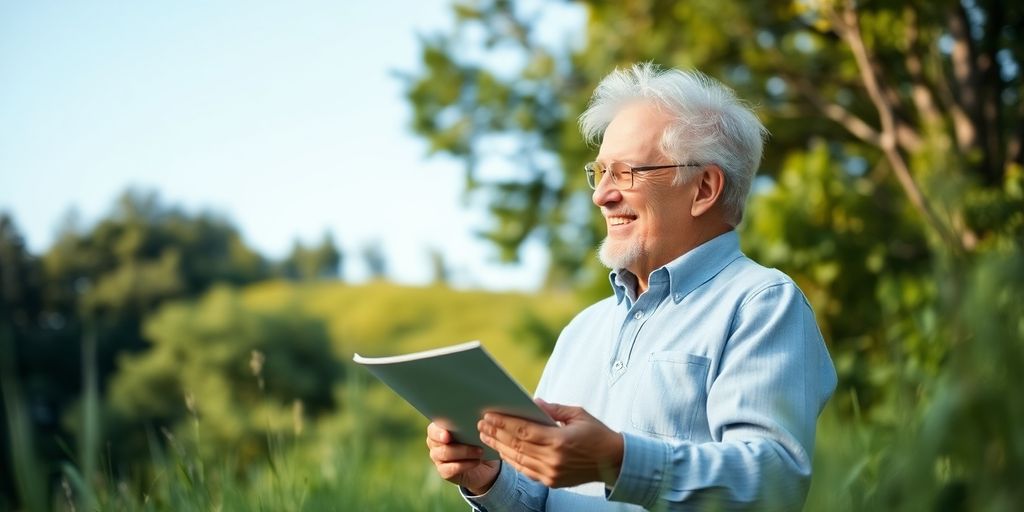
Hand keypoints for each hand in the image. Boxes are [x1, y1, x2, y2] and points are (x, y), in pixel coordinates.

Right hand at [426, 422, 499, 494]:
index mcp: (438, 429)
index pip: (433, 429)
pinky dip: (465, 465)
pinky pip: (450, 469)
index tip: (448, 436)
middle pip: (439, 444)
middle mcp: (435, 443)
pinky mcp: (444, 471)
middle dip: (458, 444)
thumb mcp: (474, 431)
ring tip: (480, 452)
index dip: (439, 432)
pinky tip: (476, 462)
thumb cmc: (476, 440)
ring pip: (445, 455)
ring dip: (464, 453)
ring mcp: (437, 458)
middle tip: (476, 445)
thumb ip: (468, 425)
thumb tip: (474, 420)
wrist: (483, 462)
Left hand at [478, 399, 623, 487]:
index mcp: (560, 440)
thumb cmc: (596, 434)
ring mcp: (551, 473)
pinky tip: (502, 451)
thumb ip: (553, 409)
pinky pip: (526, 470)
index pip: (524, 431)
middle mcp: (553, 459)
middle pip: (516, 445)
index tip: (489, 415)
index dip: (504, 423)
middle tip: (481, 424)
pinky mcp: (552, 481)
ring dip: (499, 447)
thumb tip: (532, 402)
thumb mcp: (578, 414)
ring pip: (517, 460)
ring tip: (486, 436)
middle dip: (496, 433)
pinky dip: (512, 461)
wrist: (614, 462)